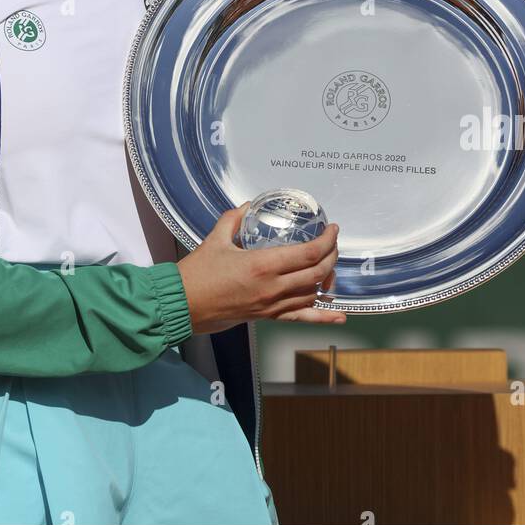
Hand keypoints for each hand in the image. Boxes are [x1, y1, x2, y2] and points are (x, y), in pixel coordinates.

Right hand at [176, 203, 347, 332]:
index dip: (327, 241)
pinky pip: (301, 318)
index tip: (332, 229)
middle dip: (331, 256)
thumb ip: (234, 218)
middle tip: (332, 242)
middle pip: (317, 272)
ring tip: (329, 264)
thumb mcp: (215, 238)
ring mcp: (272, 305)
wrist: (183, 305)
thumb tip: (248, 206)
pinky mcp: (267, 316)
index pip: (308, 253)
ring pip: (312, 293)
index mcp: (263, 264)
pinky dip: (323, 316)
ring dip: (327, 278)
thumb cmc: (197, 273)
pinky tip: (340, 315)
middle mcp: (272, 287)